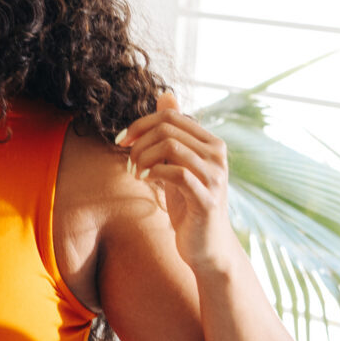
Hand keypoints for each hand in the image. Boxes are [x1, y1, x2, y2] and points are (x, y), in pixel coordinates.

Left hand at [119, 93, 241, 275]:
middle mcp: (217, 155)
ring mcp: (215, 176)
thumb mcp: (177, 164)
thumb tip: (166, 94)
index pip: (170, 116)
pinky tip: (145, 181)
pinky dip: (153, 173)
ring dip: (142, 158)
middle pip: (167, 128)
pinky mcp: (207, 198)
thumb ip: (173, 133)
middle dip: (138, 142)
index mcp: (211, 143)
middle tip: (128, 162)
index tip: (121, 141)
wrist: (206, 246)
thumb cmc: (189, 203)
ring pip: (170, 146)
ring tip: (135, 174)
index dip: (140, 124)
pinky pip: (176, 172)